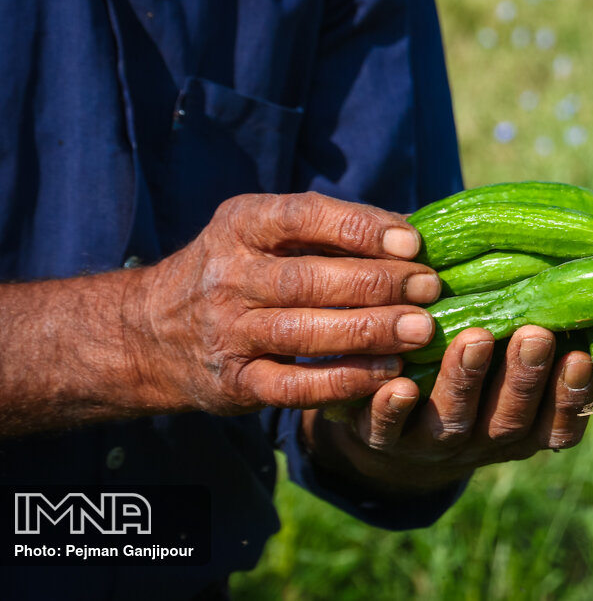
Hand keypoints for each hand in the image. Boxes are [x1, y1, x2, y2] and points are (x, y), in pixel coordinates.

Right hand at [123, 192, 440, 414]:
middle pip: (308, 279)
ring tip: (421, 330)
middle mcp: (228, 275)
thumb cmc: (239, 270)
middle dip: (377, 283)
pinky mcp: (235, 383)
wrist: (152, 332)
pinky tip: (388, 372)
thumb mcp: (265, 233)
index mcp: (241, 224)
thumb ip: (328, 231)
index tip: (412, 241)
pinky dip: (346, 380)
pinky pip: (296, 386)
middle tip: (430, 288)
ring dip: (369, 331)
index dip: (360, 229)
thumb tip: (413, 233)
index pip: (302, 217)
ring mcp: (228, 332)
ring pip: (304, 332)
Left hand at [304, 325, 592, 491]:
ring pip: (455, 419)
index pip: (558, 423)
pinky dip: (394, 411)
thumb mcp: (505, 348)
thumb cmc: (467, 362)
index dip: (572, 394)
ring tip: (475, 338)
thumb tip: (564, 256)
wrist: (393, 421)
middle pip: (510, 419)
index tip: (580, 356)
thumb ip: (529, 316)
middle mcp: (483, 439)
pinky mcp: (382, 436)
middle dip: (524, 377)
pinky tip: (400, 386)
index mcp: (524, 423)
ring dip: (466, 379)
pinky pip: (388, 429)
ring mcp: (433, 441)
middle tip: (534, 335)